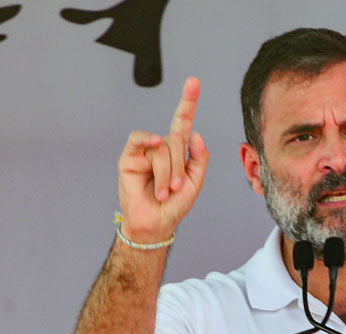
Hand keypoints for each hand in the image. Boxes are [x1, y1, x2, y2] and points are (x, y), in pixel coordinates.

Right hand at [116, 77, 208, 242]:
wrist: (156, 222)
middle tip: (175, 189)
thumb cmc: (175, 204)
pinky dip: (148, 140)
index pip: (183, 121)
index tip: (194, 81)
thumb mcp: (196, 181)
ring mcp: (145, 151)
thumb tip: (196, 134)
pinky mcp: (129, 157)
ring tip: (163, 192)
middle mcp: (162, 147)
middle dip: (178, 169)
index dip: (188, 101)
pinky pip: (140, 139)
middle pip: (177, 141)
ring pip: (162, 147)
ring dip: (165, 174)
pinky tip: (153, 144)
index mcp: (179, 150)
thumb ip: (199, 157)